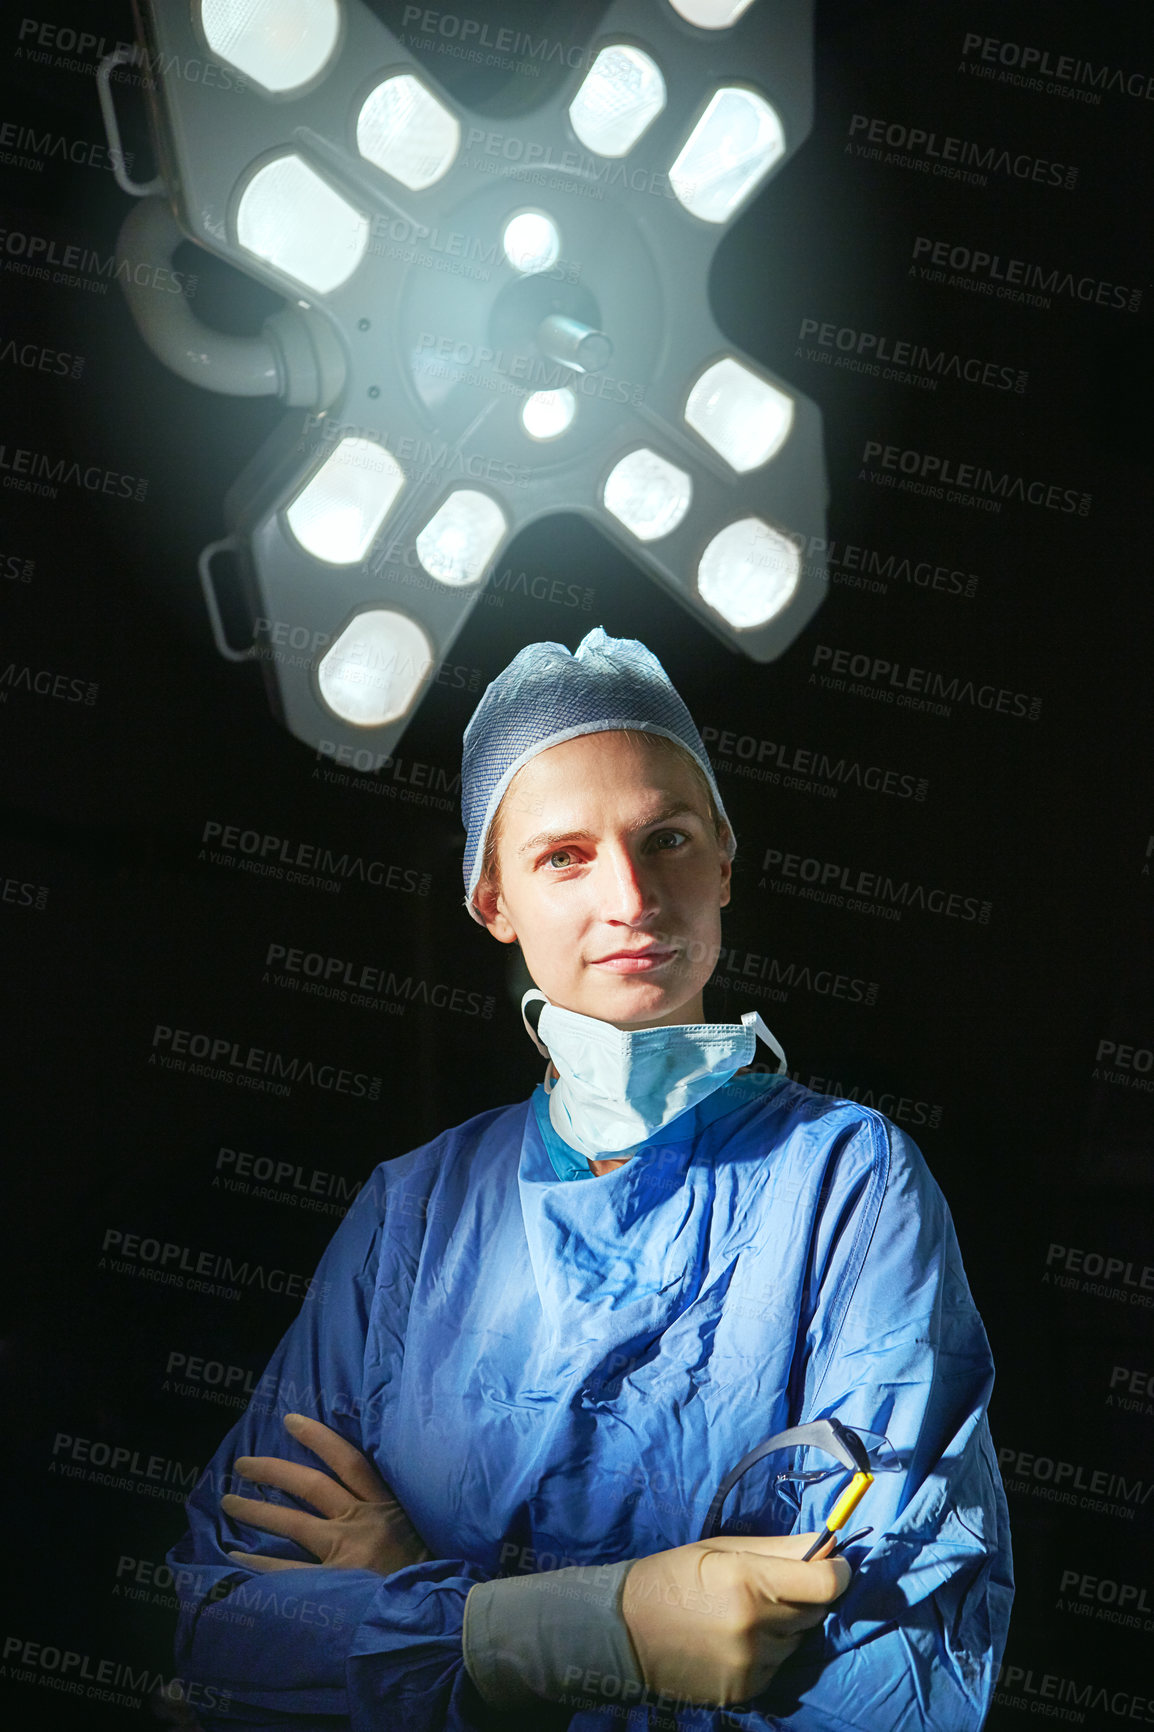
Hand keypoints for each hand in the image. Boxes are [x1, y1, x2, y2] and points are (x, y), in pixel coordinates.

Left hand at [220, 1412, 431, 1575]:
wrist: (444, 1613)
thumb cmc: (435, 1569)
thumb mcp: (424, 1527)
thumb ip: (397, 1510)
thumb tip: (368, 1492)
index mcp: (388, 1504)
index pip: (349, 1460)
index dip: (318, 1438)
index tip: (290, 1421)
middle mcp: (364, 1521)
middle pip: (312, 1486)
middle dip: (274, 1470)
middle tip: (242, 1463)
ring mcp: (347, 1552)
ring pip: (293, 1522)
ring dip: (257, 1509)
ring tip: (227, 1501)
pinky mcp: (336, 1584)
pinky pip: (288, 1572)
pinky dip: (260, 1564)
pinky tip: (236, 1557)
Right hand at [621, 1531, 850, 1706]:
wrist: (624, 1633)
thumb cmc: (673, 1577)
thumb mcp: (720, 1548)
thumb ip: (778, 1547)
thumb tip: (827, 1542)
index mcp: (748, 1581)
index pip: (825, 1584)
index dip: (838, 1571)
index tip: (836, 1563)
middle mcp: (755, 1627)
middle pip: (816, 1612)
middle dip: (806, 1596)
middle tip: (775, 1585)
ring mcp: (751, 1664)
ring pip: (797, 1642)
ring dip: (786, 1626)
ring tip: (747, 1614)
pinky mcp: (745, 1691)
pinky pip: (778, 1667)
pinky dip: (769, 1652)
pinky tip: (737, 1640)